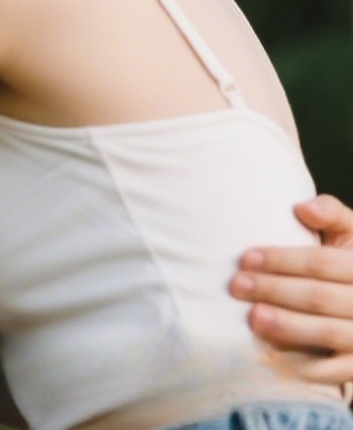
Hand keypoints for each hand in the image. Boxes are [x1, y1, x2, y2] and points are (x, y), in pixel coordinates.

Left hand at [232, 194, 352, 384]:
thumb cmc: (348, 261)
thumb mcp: (349, 233)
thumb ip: (331, 214)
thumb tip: (302, 208)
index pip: (323, 263)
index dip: (284, 260)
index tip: (245, 258)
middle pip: (320, 297)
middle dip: (275, 290)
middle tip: (236, 286)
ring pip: (329, 332)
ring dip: (288, 326)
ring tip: (253, 318)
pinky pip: (337, 369)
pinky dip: (308, 366)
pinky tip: (275, 356)